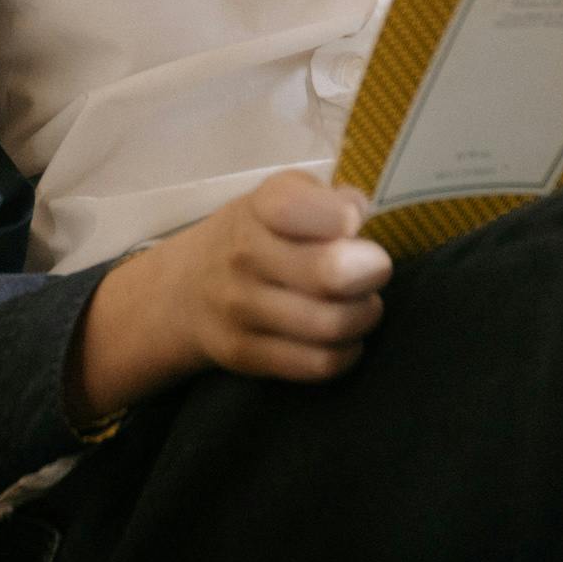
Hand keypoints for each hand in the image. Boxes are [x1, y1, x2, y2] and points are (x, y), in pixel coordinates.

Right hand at [66, 171, 392, 425]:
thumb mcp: (282, 198)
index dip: (341, 217)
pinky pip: (317, 363)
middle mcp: (243, 255)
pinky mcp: (245, 354)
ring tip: (364, 305)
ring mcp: (240, 309)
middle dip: (372, 272)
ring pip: (329, 324)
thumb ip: (326, 199)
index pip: (296, 207)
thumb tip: (358, 212)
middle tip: (376, 271)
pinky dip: (347, 352)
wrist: (186, 288)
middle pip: (328, 273)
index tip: (352, 224)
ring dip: (364, 315)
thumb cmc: (256, 235)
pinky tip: (346, 338)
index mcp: (259, 207)